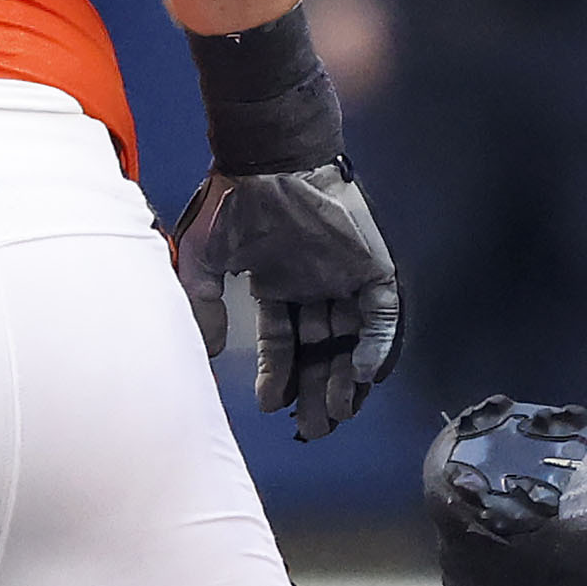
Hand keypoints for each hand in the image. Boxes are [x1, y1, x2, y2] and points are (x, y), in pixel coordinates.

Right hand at [172, 163, 403, 438]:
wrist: (269, 158)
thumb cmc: (234, 201)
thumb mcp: (203, 257)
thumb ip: (204, 304)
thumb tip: (211, 351)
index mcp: (277, 284)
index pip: (283, 343)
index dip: (277, 375)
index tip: (273, 406)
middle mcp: (313, 285)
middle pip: (320, 349)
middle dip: (315, 389)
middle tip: (314, 427)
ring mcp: (344, 276)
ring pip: (351, 339)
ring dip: (345, 378)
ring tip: (337, 414)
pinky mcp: (373, 266)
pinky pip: (382, 313)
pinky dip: (376, 345)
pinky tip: (361, 375)